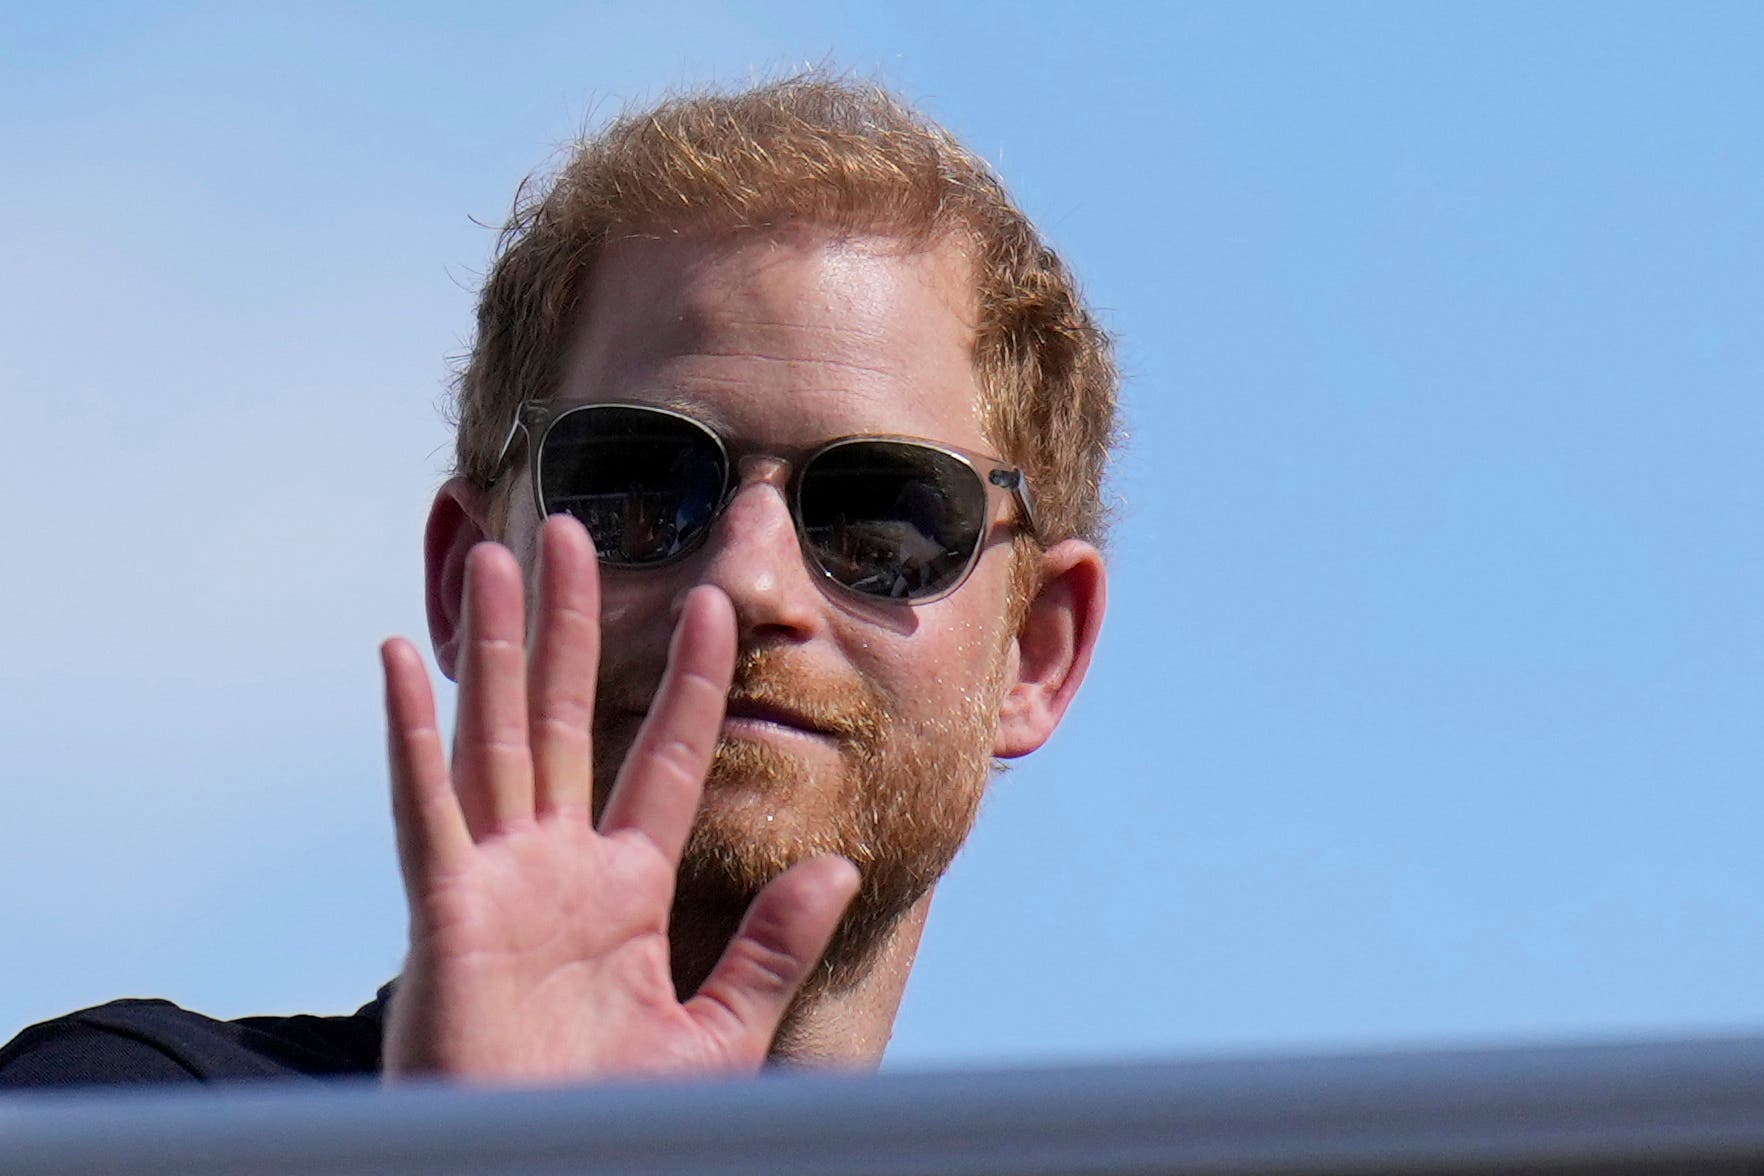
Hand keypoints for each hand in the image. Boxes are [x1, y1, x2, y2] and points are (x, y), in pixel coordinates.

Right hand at [377, 515, 859, 1082]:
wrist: (545, 1165)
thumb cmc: (613, 1119)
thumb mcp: (714, 1032)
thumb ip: (771, 948)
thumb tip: (835, 867)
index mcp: (625, 889)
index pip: (663, 760)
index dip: (688, 683)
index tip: (712, 605)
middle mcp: (558, 866)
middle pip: (568, 716)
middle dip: (572, 623)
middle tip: (578, 530)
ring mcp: (497, 879)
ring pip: (499, 734)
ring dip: (498, 644)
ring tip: (501, 553)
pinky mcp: (446, 910)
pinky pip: (426, 806)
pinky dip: (413, 731)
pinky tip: (406, 656)